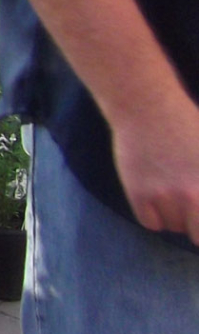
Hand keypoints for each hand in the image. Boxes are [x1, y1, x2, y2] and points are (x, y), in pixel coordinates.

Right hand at [109, 96, 198, 246]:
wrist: (147, 106)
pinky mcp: (140, 194)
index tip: (195, 207)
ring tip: (170, 191)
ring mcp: (168, 196)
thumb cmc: (187, 124)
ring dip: (175, 216)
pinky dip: (152, 214)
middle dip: (196, 224)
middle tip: (190, 206)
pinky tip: (153, 193)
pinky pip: (150, 223)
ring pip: (175, 227)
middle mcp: (196, 195)